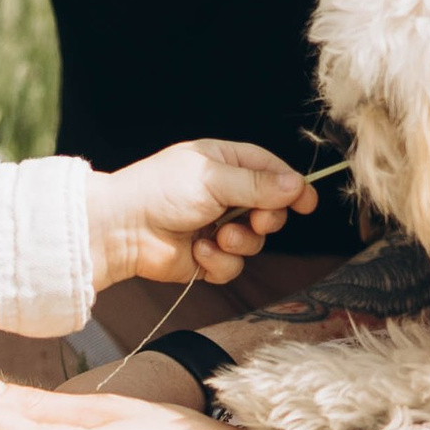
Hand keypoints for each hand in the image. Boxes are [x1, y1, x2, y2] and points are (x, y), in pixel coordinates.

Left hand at [87, 143, 317, 288]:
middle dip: (266, 218)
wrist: (122, 230)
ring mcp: (216, 227)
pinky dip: (218, 261)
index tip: (307, 203)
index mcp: (224, 164)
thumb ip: (257, 184)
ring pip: (255, 241)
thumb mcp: (213, 178)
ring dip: (239, 241)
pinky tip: (197, 252)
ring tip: (215, 237)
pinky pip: (234, 265)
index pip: (271, 171)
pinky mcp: (208, 257)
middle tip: (254, 220)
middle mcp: (224, 194)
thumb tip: (297, 185)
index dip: (292, 186)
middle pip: (270, 209)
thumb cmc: (161, 192)